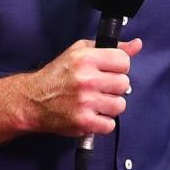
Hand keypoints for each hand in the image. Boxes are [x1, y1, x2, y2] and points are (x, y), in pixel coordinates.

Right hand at [20, 38, 142, 136]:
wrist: (32, 100)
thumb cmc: (57, 75)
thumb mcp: (81, 51)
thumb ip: (112, 48)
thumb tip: (136, 45)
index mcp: (87, 59)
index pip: (124, 61)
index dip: (119, 67)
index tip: (110, 71)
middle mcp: (86, 79)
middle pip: (124, 84)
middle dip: (114, 87)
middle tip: (101, 88)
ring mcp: (85, 102)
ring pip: (120, 105)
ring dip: (110, 105)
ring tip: (97, 102)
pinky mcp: (82, 122)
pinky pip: (109, 125)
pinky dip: (103, 123)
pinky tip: (93, 115)